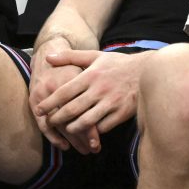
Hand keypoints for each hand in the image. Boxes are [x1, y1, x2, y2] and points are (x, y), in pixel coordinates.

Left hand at [33, 50, 147, 153]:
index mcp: (90, 76)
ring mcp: (111, 102)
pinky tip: (89, 132)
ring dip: (74, 128)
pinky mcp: (122, 113)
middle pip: (73, 109)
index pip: (65, 91)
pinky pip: (104, 126)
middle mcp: (99, 89)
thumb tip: (48, 58)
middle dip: (58, 118)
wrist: (148, 71)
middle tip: (49, 123)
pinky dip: (95, 131)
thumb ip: (70, 57)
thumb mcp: (95, 56)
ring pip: (87, 121)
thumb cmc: (118, 64)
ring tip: (67, 129)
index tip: (39, 109)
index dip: (50, 102)